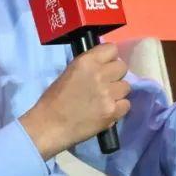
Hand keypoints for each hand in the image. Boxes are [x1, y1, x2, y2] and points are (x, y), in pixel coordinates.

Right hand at [19, 43, 131, 159]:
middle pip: (122, 67)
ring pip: (126, 87)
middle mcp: (99, 74)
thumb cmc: (53, 100)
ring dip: (117, 93)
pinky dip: (118, 108)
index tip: (104, 66)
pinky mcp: (112, 111)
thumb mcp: (69, 73)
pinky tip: (106, 111)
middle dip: (115, 75)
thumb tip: (105, 67)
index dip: (109, 58)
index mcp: (86, 62)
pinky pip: (126, 104)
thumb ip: (89, 67)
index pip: (112, 49)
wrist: (49, 126)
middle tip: (105, 85)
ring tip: (104, 100)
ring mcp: (108, 94)